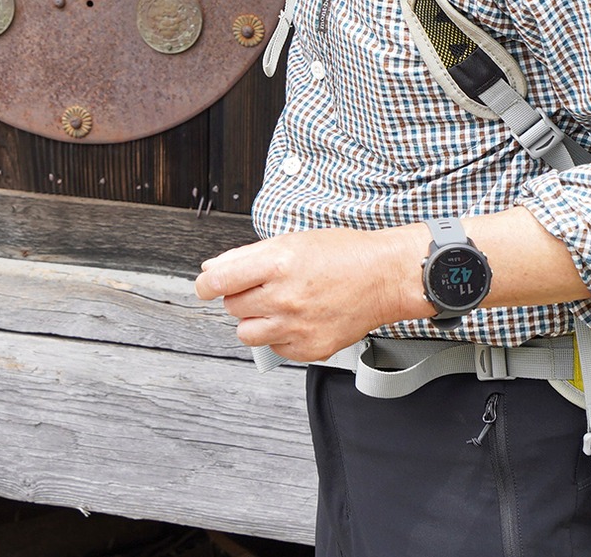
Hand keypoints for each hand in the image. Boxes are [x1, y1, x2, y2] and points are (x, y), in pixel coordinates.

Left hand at [195, 225, 430, 362]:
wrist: (386, 278)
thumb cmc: (344, 255)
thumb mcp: (291, 241)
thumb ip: (246, 257)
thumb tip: (211, 269)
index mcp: (277, 264)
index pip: (218, 282)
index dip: (205, 285)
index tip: (205, 287)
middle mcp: (285, 298)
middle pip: (232, 308)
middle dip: (240, 298)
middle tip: (263, 288)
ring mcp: (298, 326)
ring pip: (247, 334)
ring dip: (254, 321)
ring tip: (277, 307)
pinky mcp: (310, 348)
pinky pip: (274, 349)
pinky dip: (279, 336)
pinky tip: (298, 319)